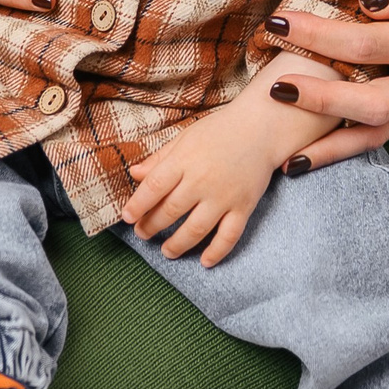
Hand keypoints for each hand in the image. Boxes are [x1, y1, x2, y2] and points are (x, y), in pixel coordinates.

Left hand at [121, 82, 334, 265]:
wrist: (261, 127)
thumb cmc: (220, 130)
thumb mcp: (185, 137)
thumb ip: (160, 158)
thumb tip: (134, 173)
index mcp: (184, 160)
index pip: (154, 187)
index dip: (137, 205)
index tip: (126, 217)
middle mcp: (202, 180)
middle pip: (171, 211)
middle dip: (152, 226)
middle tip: (143, 234)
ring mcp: (224, 196)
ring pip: (195, 229)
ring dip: (178, 245)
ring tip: (167, 252)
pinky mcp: (243, 207)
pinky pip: (228, 236)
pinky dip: (216, 252)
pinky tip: (204, 261)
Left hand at [258, 0, 388, 171]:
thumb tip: (370, 3)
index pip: (366, 42)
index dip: (320, 34)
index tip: (279, 22)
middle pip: (369, 101)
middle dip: (320, 98)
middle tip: (275, 87)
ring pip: (374, 132)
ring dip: (330, 146)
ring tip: (285, 157)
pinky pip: (379, 138)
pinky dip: (343, 152)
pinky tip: (305, 161)